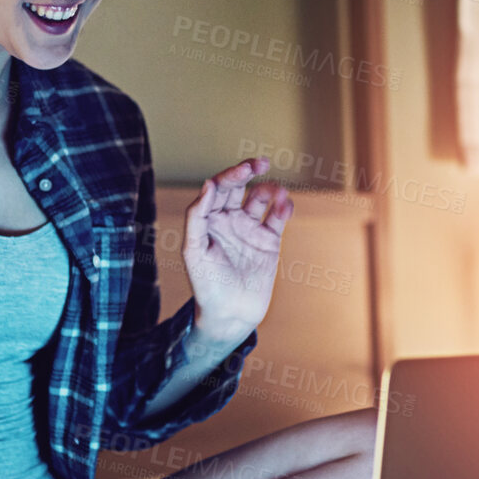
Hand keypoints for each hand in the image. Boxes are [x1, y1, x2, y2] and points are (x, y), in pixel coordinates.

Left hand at [182, 157, 292, 342]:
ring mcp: (249, 229)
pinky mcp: (269, 242)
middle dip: (248, 171)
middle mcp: (228, 220)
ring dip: (269, 190)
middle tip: (260, 163)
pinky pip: (277, 218)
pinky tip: (285, 207)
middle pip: (239, 186)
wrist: (230, 314)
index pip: (218, 188)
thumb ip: (197, 216)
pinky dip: (283, 208)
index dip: (230, 175)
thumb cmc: (205, 284)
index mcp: (208, 219)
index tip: (244, 171)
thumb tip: (208, 184)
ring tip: (278, 193)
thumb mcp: (193, 250)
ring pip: (261, 199)